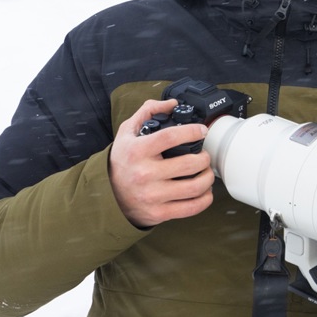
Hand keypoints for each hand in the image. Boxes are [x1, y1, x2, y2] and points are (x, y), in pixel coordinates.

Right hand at [109, 99, 215, 227]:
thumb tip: (172, 103)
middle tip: (204, 155)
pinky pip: (192, 207)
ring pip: (195, 187)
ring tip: (206, 172)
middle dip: (204, 157)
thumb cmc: (122, 161)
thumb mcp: (127, 132)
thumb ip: (148, 112)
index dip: (192, 131)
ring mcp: (152, 196)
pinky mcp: (159, 213)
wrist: (108, 195)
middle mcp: (144, 174)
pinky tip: (204, 191)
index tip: (202, 131)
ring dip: (208, 177)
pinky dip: (205, 198)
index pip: (170, 137)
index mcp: (137, 151)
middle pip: (189, 163)